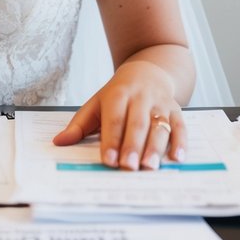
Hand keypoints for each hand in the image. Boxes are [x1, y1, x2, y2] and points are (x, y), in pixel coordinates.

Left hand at [52, 60, 186, 169]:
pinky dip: (180, 143)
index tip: (108, 160)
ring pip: (159, 126)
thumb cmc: (118, 93)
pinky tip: (177, 158)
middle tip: (128, 167)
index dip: (111, 140)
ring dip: (155, 148)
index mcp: (117, 94)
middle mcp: (140, 98)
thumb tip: (59, 142)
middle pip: (136, 123)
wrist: (147, 72)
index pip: (113, 119)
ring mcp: (160, 104)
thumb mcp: (96, 103)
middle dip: (132, 146)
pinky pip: (180, 127)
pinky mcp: (176, 111)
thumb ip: (79, 125)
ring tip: (149, 167)